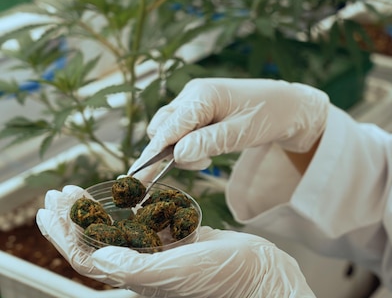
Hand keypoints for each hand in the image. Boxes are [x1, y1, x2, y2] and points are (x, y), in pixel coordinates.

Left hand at [36, 185, 314, 297]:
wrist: (262, 273)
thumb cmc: (226, 277)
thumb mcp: (178, 271)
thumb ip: (137, 266)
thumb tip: (98, 258)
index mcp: (140, 277)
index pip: (90, 256)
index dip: (67, 233)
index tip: (53, 207)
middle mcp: (147, 267)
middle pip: (100, 242)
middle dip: (77, 218)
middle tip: (61, 193)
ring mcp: (165, 254)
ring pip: (125, 229)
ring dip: (106, 209)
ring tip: (90, 189)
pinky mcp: (183, 242)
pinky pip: (156, 222)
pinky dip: (145, 207)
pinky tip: (140, 194)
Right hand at [130, 78, 328, 175]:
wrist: (288, 106)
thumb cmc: (269, 116)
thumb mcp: (242, 133)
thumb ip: (210, 142)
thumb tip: (177, 155)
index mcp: (203, 95)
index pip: (169, 127)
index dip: (152, 154)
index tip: (137, 179)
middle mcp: (193, 93)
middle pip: (162, 127)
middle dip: (169, 152)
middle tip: (201, 165)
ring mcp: (194, 100)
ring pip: (169, 129)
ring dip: (180, 150)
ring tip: (209, 159)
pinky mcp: (198, 109)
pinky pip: (181, 130)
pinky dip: (188, 145)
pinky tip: (208, 152)